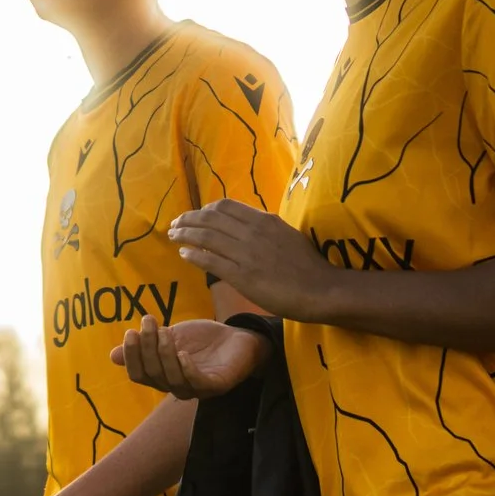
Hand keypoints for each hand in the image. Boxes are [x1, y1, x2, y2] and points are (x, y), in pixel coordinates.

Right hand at [114, 314, 271, 398]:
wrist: (238, 338)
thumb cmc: (202, 340)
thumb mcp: (170, 337)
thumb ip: (146, 345)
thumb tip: (112, 356)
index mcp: (163, 376)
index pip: (139, 375)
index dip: (132, 356)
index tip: (130, 331)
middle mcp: (177, 387)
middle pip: (153, 374)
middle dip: (147, 348)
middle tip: (148, 322)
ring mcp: (197, 389)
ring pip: (172, 380)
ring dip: (165, 354)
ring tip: (166, 331)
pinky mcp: (217, 386)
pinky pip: (198, 383)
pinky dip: (187, 369)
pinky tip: (183, 353)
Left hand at [166, 199, 330, 318]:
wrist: (320, 289)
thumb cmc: (308, 266)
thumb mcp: (286, 235)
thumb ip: (266, 228)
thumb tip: (249, 224)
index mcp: (264, 220)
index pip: (225, 206)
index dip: (204, 210)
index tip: (195, 215)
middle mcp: (252, 232)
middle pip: (210, 218)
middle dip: (188, 219)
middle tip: (175, 224)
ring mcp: (246, 254)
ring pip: (206, 236)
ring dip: (185, 234)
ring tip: (173, 236)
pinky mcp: (242, 275)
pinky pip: (210, 261)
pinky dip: (193, 255)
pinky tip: (184, 254)